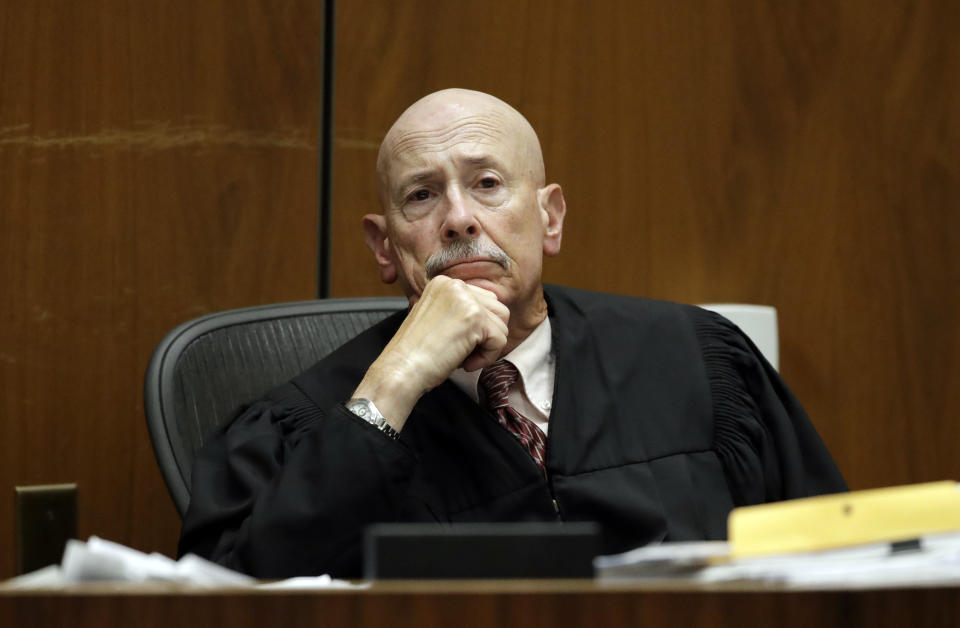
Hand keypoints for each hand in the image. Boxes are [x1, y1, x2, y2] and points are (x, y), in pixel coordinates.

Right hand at [351, 276, 509, 430]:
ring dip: (487, 347)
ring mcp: (466, 299)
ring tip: (463, 357)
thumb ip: (460, 311)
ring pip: (502, 325)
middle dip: (486, 336)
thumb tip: (492, 318)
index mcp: (444, 283)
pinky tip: (465, 363)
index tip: (456, 341)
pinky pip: (500, 340)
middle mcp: (455, 285)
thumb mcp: (437, 319)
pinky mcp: (475, 318)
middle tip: (462, 351)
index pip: (484, 300)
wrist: (401, 369)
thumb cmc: (416, 353)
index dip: (477, 328)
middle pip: (498, 310)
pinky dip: (487, 358)